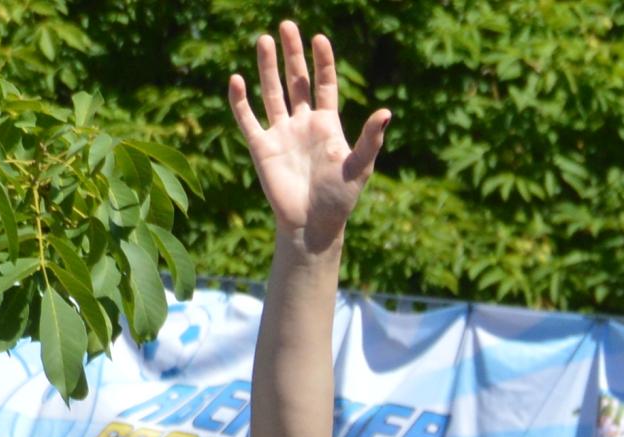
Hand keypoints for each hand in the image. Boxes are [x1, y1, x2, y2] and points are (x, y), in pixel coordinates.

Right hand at [227, 23, 387, 249]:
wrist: (313, 225)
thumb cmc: (340, 199)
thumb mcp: (360, 167)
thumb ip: (370, 139)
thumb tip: (386, 112)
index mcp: (327, 125)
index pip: (324, 85)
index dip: (322, 62)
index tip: (319, 39)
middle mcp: (302, 124)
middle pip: (296, 81)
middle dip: (292, 54)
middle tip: (287, 26)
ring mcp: (280, 133)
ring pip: (272, 92)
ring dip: (267, 67)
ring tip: (264, 39)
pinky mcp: (261, 147)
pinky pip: (247, 118)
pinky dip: (240, 100)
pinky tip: (236, 79)